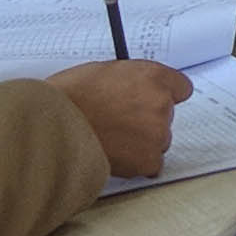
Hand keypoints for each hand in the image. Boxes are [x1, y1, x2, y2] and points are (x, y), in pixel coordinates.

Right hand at [43, 59, 192, 179]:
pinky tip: (115, 155)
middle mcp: (160, 103)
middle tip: (118, 122)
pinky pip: (152, 164)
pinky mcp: (149, 159)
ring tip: (110, 139)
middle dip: (146, 120)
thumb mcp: (102, 71)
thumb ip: (129, 81)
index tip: (154, 101)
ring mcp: (157, 133)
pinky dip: (136, 163)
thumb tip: (133, 90)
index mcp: (152, 76)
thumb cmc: (68, 98)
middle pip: (166, 116)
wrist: (54, 127)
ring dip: (141, 142)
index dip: (164, 95)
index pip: (181, 87)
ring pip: (158, 141)